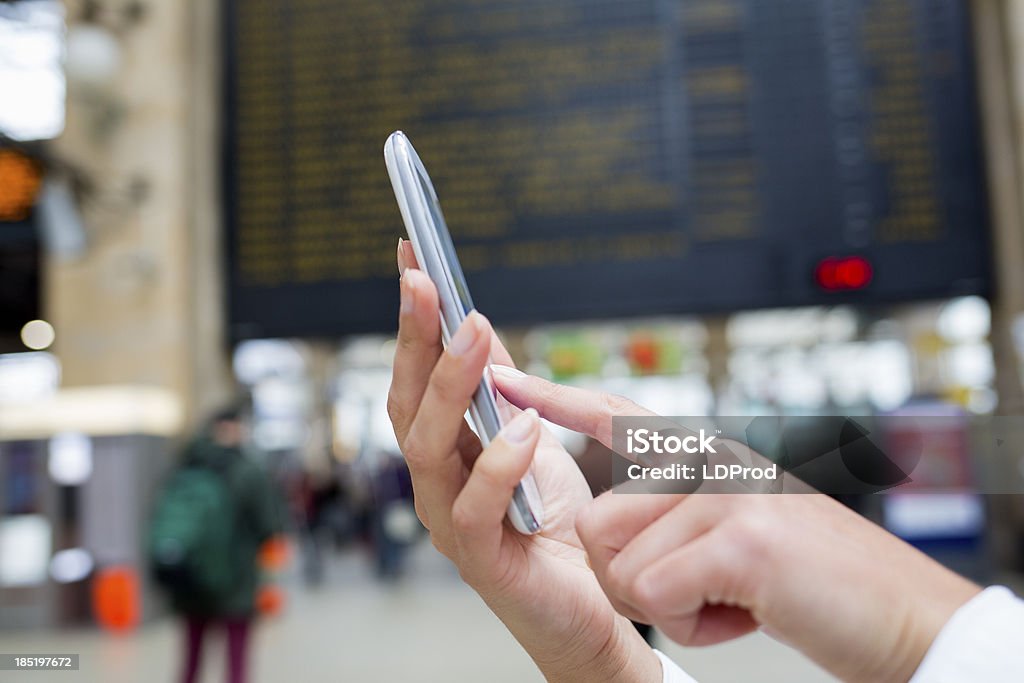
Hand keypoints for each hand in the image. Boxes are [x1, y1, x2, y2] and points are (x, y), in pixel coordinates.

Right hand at [387, 240, 659, 681]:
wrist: (586, 607)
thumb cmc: (555, 526)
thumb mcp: (531, 440)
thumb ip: (503, 392)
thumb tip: (479, 328)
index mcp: (445, 449)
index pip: (414, 375)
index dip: (411, 320)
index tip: (410, 258)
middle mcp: (434, 481)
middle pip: (405, 402)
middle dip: (413, 338)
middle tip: (425, 282)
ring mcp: (448, 519)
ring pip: (425, 448)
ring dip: (448, 385)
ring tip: (473, 333)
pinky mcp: (478, 558)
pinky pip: (471, 507)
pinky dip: (495, 462)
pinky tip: (523, 427)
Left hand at [493, 370, 981, 682]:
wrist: (903, 612)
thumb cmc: (813, 578)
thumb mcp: (739, 524)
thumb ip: (677, 507)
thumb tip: (606, 525)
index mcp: (706, 454)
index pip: (615, 415)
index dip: (554, 398)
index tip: (503, 376)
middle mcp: (710, 461)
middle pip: (598, 525)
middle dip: (638, 579)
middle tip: (707, 585)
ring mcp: (724, 494)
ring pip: (620, 567)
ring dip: (670, 605)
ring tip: (734, 595)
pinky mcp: (738, 539)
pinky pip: (657, 596)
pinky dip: (699, 625)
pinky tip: (749, 610)